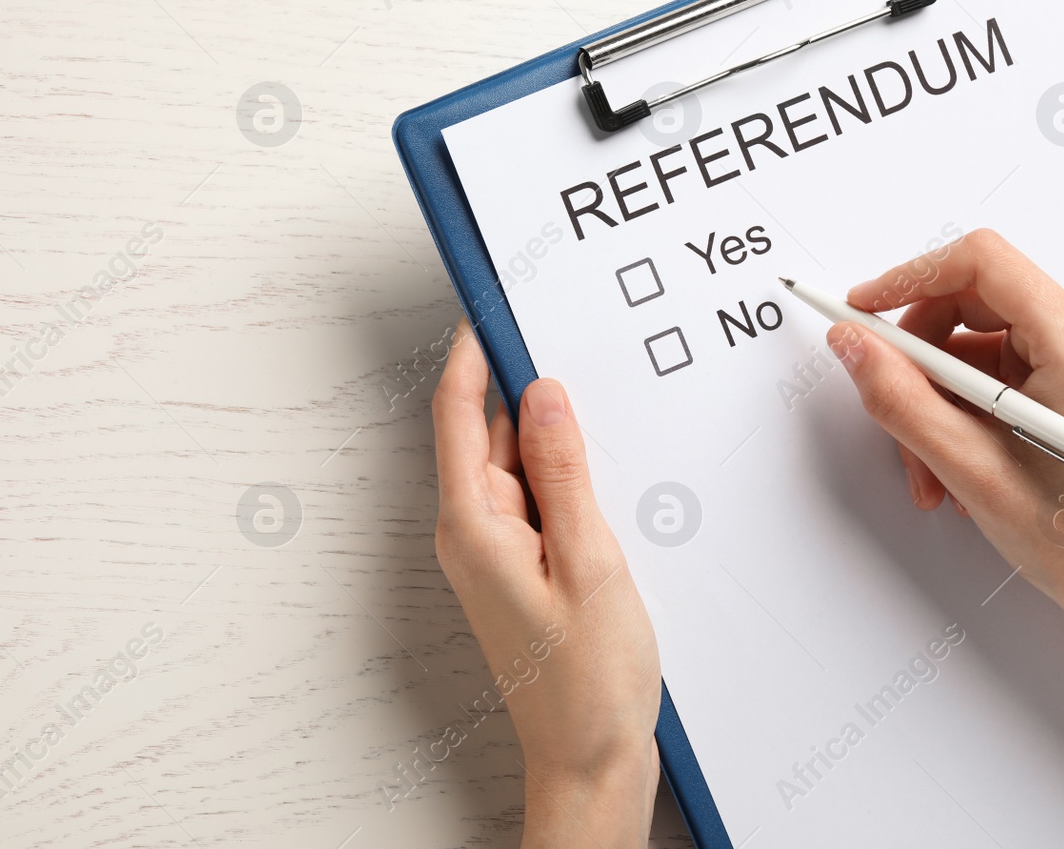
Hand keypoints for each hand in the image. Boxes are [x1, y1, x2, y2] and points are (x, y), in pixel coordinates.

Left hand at [433, 317, 660, 847]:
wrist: (592, 762)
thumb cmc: (589, 682)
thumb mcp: (590, 560)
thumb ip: (564, 471)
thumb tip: (543, 394)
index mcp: (474, 524)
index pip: (459, 412)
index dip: (472, 351)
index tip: (491, 302)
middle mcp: (473, 532)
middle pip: (488, 431)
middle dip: (527, 388)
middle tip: (575, 345)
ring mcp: (496, 550)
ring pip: (518, 464)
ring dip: (553, 438)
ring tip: (604, 421)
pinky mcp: (522, 566)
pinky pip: (536, 499)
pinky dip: (565, 477)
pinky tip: (604, 476)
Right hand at [829, 228, 1063, 639]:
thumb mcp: (967, 466)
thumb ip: (898, 396)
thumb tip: (853, 343)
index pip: (980, 262)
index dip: (909, 277)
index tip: (864, 309)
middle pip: (970, 301)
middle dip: (919, 359)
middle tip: (893, 407)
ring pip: (972, 341)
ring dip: (935, 397)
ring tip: (930, 464)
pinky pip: (990, 366)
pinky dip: (959, 407)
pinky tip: (954, 458)